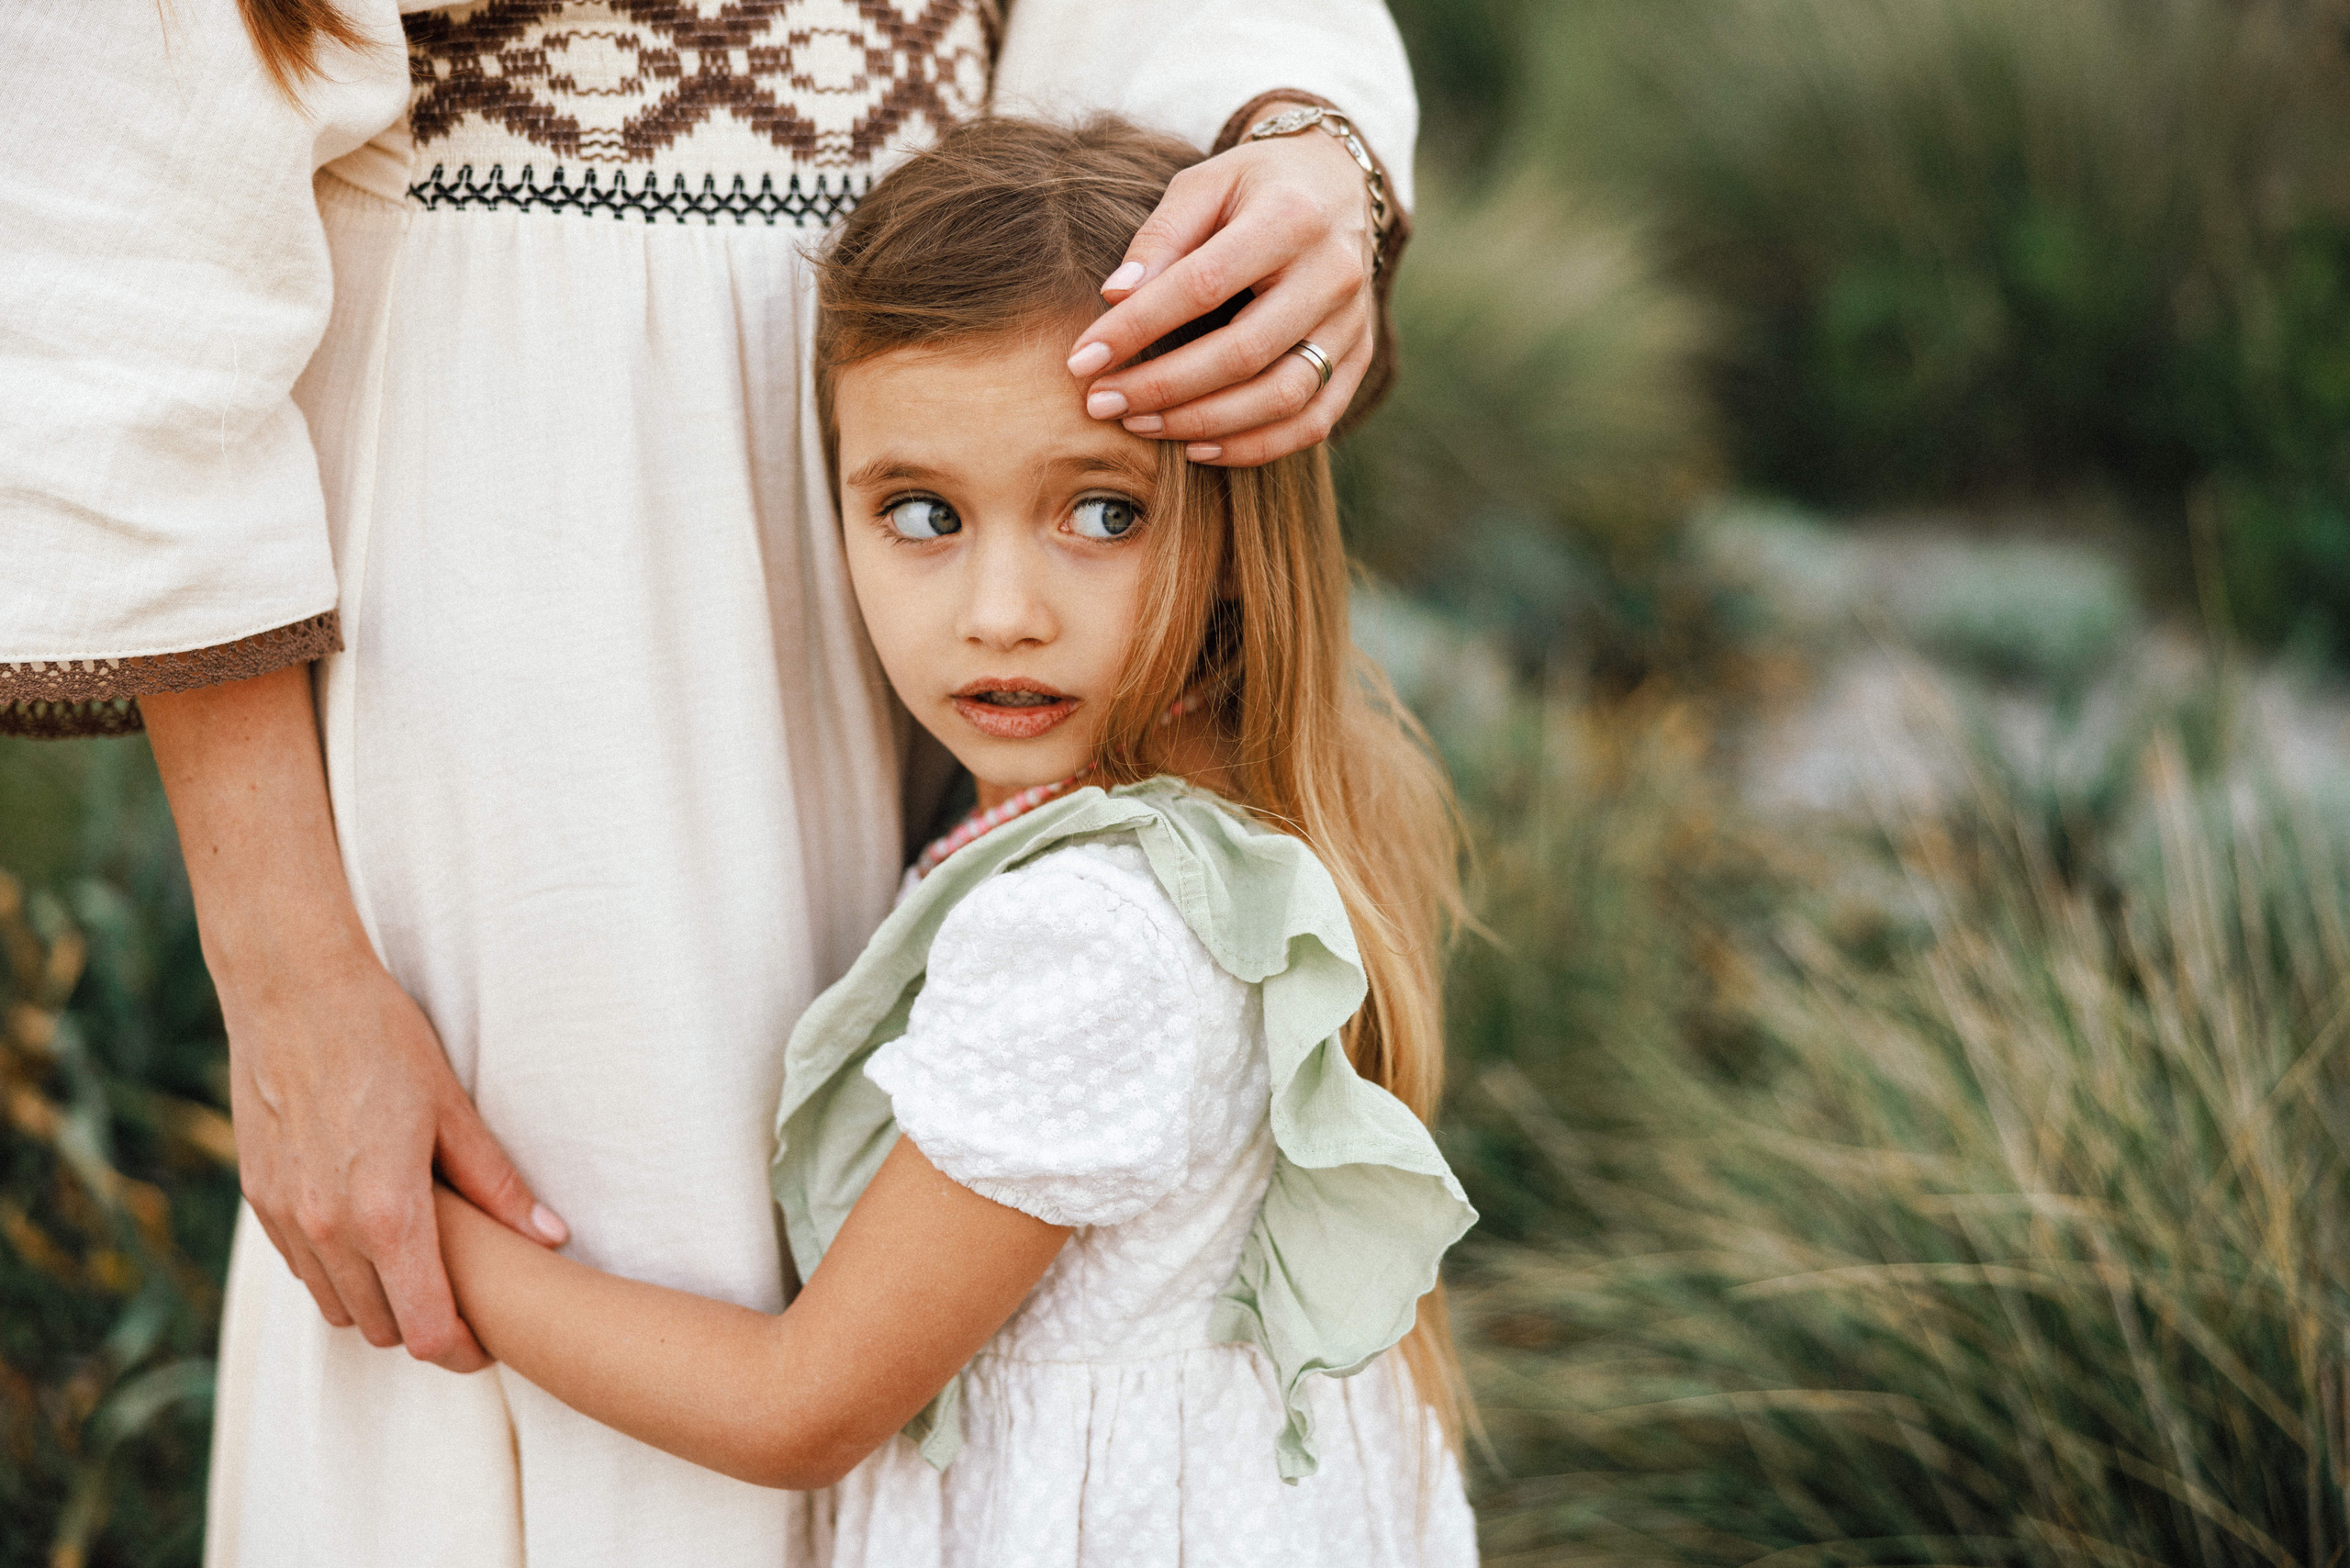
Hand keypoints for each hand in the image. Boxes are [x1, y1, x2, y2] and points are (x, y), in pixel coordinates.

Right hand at [223, 941, 567, 1371]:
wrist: (293, 993)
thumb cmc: (383, 1040)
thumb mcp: (453, 1109)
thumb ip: (498, 1185)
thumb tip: (552, 1237)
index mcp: (386, 1213)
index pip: (425, 1329)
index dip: (462, 1350)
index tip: (488, 1342)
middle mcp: (328, 1230)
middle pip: (382, 1329)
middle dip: (425, 1327)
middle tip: (465, 1302)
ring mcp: (287, 1219)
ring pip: (338, 1308)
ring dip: (379, 1304)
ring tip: (420, 1269)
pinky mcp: (260, 1200)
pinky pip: (303, 1270)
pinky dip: (338, 1272)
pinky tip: (370, 1235)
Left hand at [1065, 104, 1380, 466]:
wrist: (1339, 186)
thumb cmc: (1256, 185)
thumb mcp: (1204, 184)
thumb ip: (1160, 237)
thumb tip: (1114, 297)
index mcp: (1290, 217)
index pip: (1202, 286)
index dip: (1138, 328)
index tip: (1082, 358)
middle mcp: (1333, 273)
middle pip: (1244, 353)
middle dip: (1163, 388)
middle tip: (1102, 404)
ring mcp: (1353, 322)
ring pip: (1281, 398)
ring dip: (1203, 424)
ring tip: (1141, 425)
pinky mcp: (1360, 357)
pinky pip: (1313, 422)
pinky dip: (1254, 446)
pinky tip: (1198, 447)